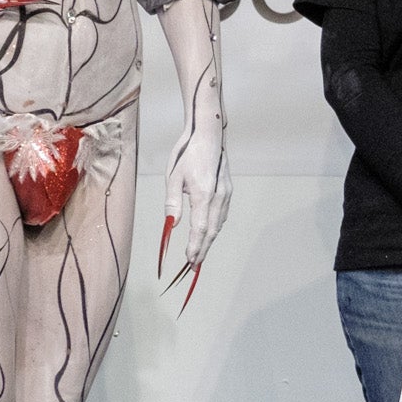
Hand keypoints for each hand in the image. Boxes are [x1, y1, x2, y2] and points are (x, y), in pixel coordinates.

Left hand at [158, 119, 229, 308]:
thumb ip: (173, 202)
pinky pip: (222, 214)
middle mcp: (219, 196)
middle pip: (212, 230)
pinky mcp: (228, 190)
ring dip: (210, 240)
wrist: (209, 135)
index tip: (189, 260)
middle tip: (194, 266)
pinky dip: (215, 227)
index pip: (200, 227)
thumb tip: (172, 225)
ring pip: (219, 223)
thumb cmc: (187, 153)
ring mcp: (226, 193)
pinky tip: (208, 232)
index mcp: (204, 193)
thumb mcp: (173, 176)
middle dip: (203, 249)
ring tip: (199, 254)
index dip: (195, 246)